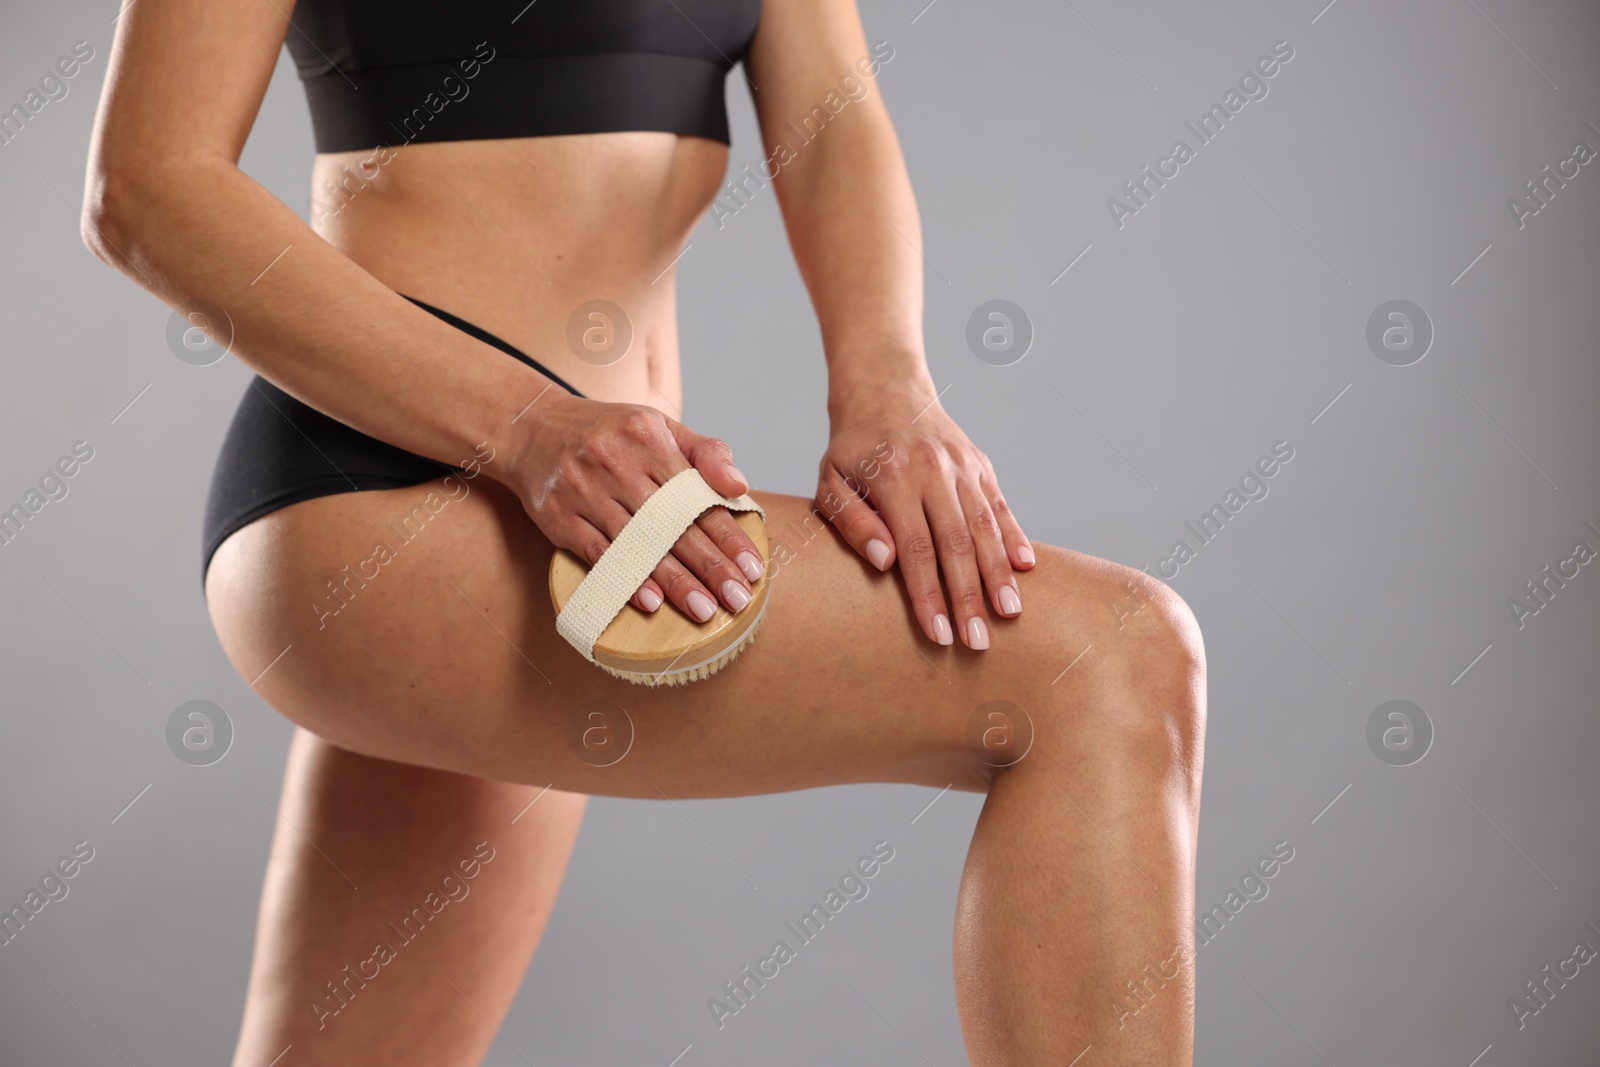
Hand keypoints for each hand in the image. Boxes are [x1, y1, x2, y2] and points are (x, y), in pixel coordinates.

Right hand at [508, 393, 766, 622]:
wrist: (530, 427)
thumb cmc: (607, 433)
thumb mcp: (657, 426)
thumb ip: (704, 452)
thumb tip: (739, 486)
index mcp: (649, 437)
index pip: (698, 495)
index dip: (728, 535)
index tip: (753, 568)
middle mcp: (617, 462)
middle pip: (673, 523)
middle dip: (710, 565)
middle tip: (737, 599)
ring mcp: (585, 490)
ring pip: (639, 543)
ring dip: (675, 581)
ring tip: (704, 610)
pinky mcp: (558, 515)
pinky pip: (598, 553)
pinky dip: (625, 577)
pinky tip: (651, 600)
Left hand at [816, 399, 1033, 648]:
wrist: (885, 389)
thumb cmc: (852, 448)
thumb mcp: (830, 481)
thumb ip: (852, 521)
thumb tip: (884, 562)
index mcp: (894, 477)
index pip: (916, 548)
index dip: (929, 595)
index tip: (938, 635)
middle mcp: (934, 470)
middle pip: (957, 544)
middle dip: (969, 597)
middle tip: (977, 642)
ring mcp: (962, 466)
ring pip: (985, 526)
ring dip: (998, 573)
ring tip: (1009, 613)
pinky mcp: (980, 465)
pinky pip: (1000, 505)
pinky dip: (1015, 536)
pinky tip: (1026, 568)